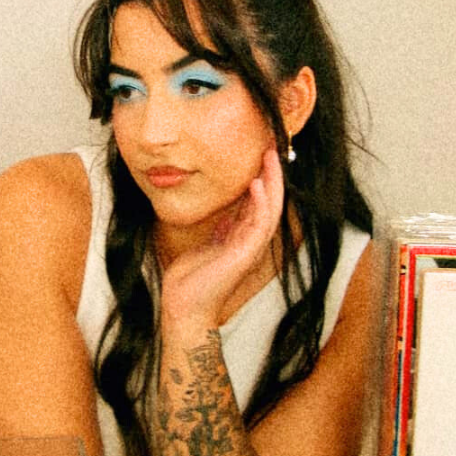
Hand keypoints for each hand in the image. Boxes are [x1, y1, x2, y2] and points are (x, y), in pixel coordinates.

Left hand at [160, 147, 284, 332]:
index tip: (262, 154)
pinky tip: (257, 185)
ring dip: (271, 183)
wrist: (183, 307)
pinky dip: (259, 204)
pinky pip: (257, 226)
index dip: (263, 178)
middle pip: (269, 203)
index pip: (259, 203)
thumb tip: (227, 214)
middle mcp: (250, 242)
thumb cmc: (191, 280)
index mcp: (242, 238)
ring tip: (270, 158)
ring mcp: (249, 249)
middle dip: (272, 175)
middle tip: (272, 148)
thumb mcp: (208, 245)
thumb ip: (221, 230)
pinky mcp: (244, 256)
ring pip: (270, 211)